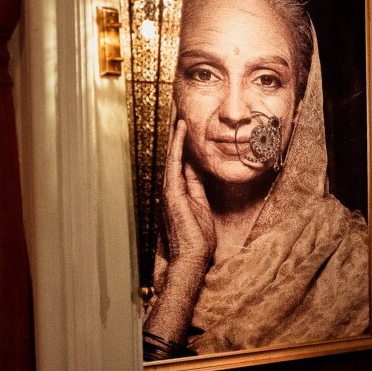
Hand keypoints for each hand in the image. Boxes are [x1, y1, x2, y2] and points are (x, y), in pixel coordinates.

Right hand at [143, 120, 214, 351]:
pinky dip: (177, 144)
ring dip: (175, 133)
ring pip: (171, 154)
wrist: (192, 259)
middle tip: (178, 111)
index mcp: (179, 192)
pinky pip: (174, 162)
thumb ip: (197, 189)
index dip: (183, 143)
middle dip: (176, 134)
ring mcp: (169, 189)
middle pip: (173, 154)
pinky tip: (181, 128)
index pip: (181, 161)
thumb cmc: (199, 240)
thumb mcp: (202, 207)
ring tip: (178, 112)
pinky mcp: (171, 192)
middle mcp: (171, 188)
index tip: (186, 125)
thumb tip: (197, 171)